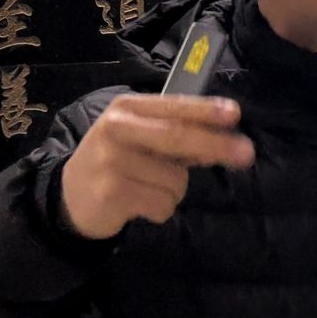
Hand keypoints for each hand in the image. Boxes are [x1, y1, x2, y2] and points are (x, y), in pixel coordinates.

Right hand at [58, 94, 254, 239]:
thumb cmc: (117, 162)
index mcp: (126, 108)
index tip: (235, 114)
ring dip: (173, 191)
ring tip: (147, 188)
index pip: (173, 107)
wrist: (69, 197)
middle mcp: (116, 129)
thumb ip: (176, 135)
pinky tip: (138, 205)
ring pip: (175, 180)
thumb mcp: (139, 138)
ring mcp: (112, 162)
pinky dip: (161, 210)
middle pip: (177, 137)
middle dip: (216, 146)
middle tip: (247, 154)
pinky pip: (163, 205)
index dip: (206, 110)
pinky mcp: (112, 193)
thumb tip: (226, 140)